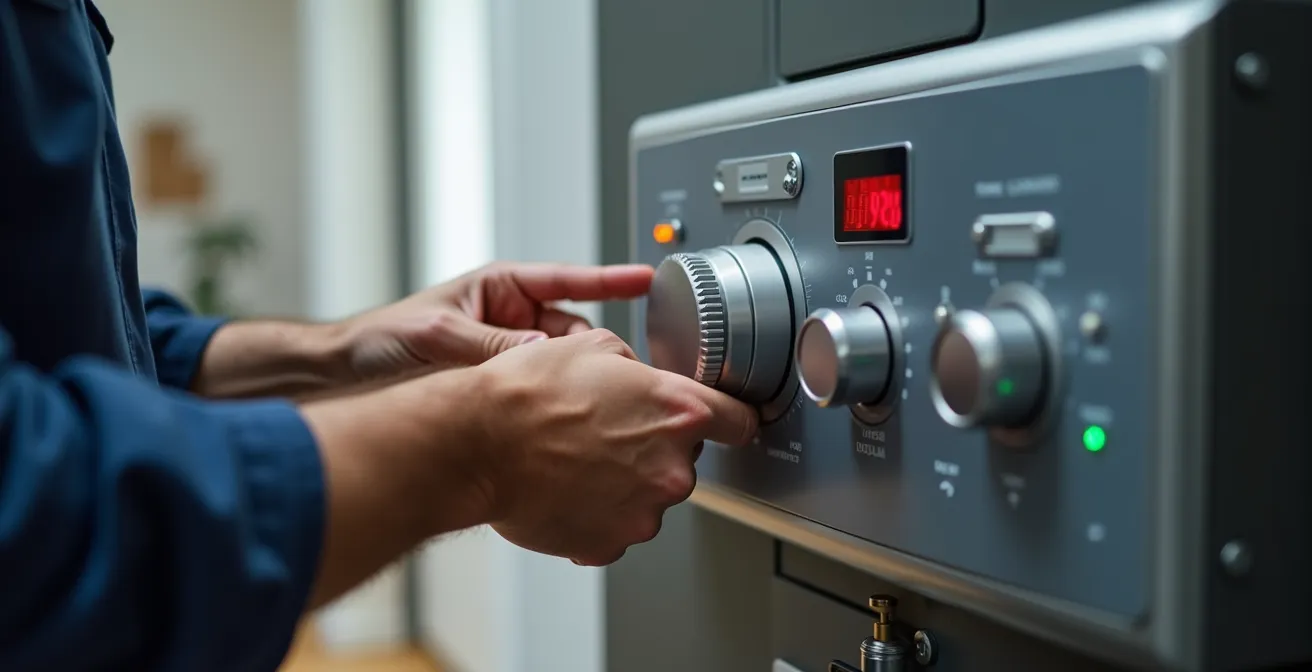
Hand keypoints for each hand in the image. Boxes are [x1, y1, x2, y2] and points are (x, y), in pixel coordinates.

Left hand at [339, 262, 653, 381]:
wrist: (345, 378)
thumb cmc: (380, 341)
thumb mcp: (439, 337)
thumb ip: (491, 347)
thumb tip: (540, 357)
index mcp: (499, 289)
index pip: (566, 279)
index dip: (609, 280)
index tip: (645, 279)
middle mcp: (509, 320)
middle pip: (573, 332)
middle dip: (594, 351)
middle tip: (616, 372)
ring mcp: (507, 355)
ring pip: (561, 367)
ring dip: (573, 382)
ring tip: (591, 399)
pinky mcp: (500, 389)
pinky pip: (539, 393)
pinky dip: (551, 405)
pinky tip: (562, 421)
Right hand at [472, 328, 758, 565]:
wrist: (477, 445)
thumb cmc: (526, 393)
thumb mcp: (592, 346)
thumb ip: (636, 368)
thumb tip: (642, 379)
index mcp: (678, 412)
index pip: (739, 422)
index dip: (728, 418)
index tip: (723, 422)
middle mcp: (671, 468)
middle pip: (684, 460)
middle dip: (654, 447)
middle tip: (605, 430)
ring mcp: (643, 513)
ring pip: (648, 495)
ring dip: (624, 481)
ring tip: (576, 457)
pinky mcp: (611, 544)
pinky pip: (616, 525)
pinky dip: (597, 510)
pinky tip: (567, 486)